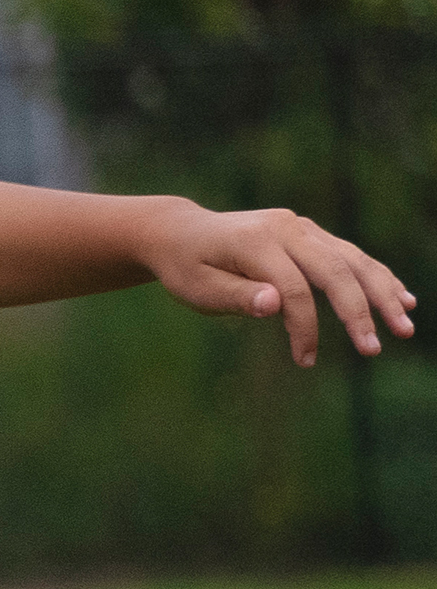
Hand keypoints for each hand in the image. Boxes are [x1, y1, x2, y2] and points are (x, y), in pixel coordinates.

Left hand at [145, 198, 411, 367]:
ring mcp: (302, 227)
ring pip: (352, 260)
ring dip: (382, 293)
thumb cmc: (186, 267)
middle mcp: (286, 228)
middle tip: (374, 349)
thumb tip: (275, 305)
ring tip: (405, 325)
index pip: (294, 289)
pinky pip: (350, 256)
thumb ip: (235, 296)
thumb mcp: (197, 287)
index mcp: (256, 242)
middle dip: (359, 312)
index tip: (304, 360)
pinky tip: (403, 298)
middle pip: (334, 270)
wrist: (182, 232)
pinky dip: (377, 277)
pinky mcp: (311, 233)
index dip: (304, 327)